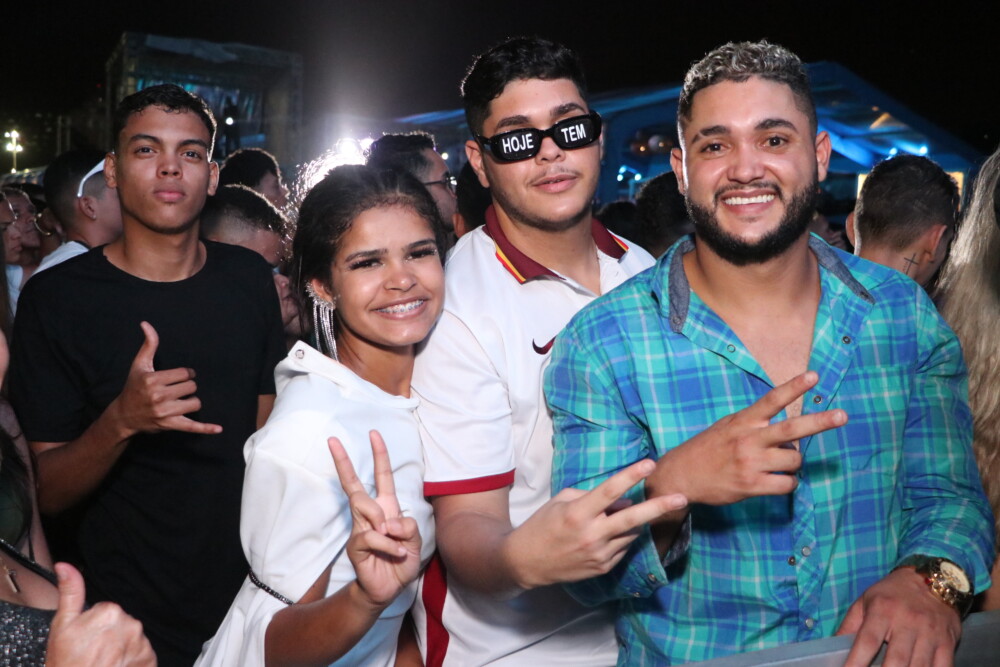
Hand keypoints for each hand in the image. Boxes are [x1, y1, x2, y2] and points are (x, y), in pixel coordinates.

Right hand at [46, 563, 156, 666]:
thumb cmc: (67, 662)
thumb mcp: (62, 626)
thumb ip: (70, 592)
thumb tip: (66, 566)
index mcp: (110, 611)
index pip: (106, 611)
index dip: (93, 626)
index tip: (85, 639)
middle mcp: (130, 624)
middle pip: (120, 624)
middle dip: (108, 635)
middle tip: (92, 652)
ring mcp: (141, 644)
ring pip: (131, 639)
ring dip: (120, 648)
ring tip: (104, 661)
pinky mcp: (148, 660)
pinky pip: (141, 654)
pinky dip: (131, 660)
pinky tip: (117, 666)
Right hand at [114, 322, 221, 436]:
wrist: (124, 415)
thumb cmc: (133, 387)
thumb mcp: (139, 365)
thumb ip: (148, 345)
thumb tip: (146, 324)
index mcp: (152, 380)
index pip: (185, 374)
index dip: (185, 374)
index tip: (179, 377)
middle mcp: (159, 397)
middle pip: (192, 387)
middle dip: (187, 387)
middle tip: (175, 390)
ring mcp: (165, 413)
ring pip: (195, 403)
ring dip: (191, 401)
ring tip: (179, 401)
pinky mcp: (170, 425)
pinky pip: (192, 427)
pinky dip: (205, 428)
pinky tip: (218, 429)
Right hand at [329, 431, 421, 607]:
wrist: (388, 589)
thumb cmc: (401, 562)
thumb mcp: (415, 541)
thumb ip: (408, 527)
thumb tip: (388, 522)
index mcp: (387, 507)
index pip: (382, 476)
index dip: (380, 455)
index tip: (374, 433)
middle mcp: (370, 515)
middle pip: (353, 484)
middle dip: (344, 461)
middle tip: (332, 440)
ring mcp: (360, 529)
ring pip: (366, 507)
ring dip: (384, 523)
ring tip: (394, 540)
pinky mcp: (355, 545)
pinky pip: (372, 536)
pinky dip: (388, 545)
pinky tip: (394, 554)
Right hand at [506, 458, 687, 588]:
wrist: (527, 562)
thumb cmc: (542, 525)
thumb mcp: (561, 501)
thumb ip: (592, 497)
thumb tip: (623, 500)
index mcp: (577, 514)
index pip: (609, 491)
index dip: (630, 476)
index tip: (649, 463)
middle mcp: (591, 535)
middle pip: (632, 519)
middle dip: (658, 507)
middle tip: (682, 498)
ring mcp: (599, 554)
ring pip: (631, 533)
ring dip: (635, 521)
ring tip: (624, 515)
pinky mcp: (603, 567)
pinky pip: (623, 547)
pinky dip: (622, 536)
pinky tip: (608, 533)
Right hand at [649, 371, 846, 505]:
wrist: (681, 475)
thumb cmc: (708, 449)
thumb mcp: (728, 427)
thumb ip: (755, 424)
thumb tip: (790, 431)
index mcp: (743, 421)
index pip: (772, 400)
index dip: (793, 387)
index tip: (814, 375)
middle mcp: (748, 439)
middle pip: (792, 429)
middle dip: (820, 422)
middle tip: (843, 416)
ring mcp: (750, 463)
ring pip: (793, 460)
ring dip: (793, 463)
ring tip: (778, 464)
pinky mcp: (751, 485)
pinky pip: (786, 484)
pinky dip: (787, 483)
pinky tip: (776, 481)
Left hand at [837, 567, 961, 666]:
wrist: (933, 580)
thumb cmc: (892, 594)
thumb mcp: (866, 601)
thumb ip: (850, 626)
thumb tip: (833, 647)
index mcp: (883, 610)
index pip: (868, 641)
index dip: (856, 662)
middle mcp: (908, 622)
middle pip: (896, 660)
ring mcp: (930, 634)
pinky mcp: (947, 643)